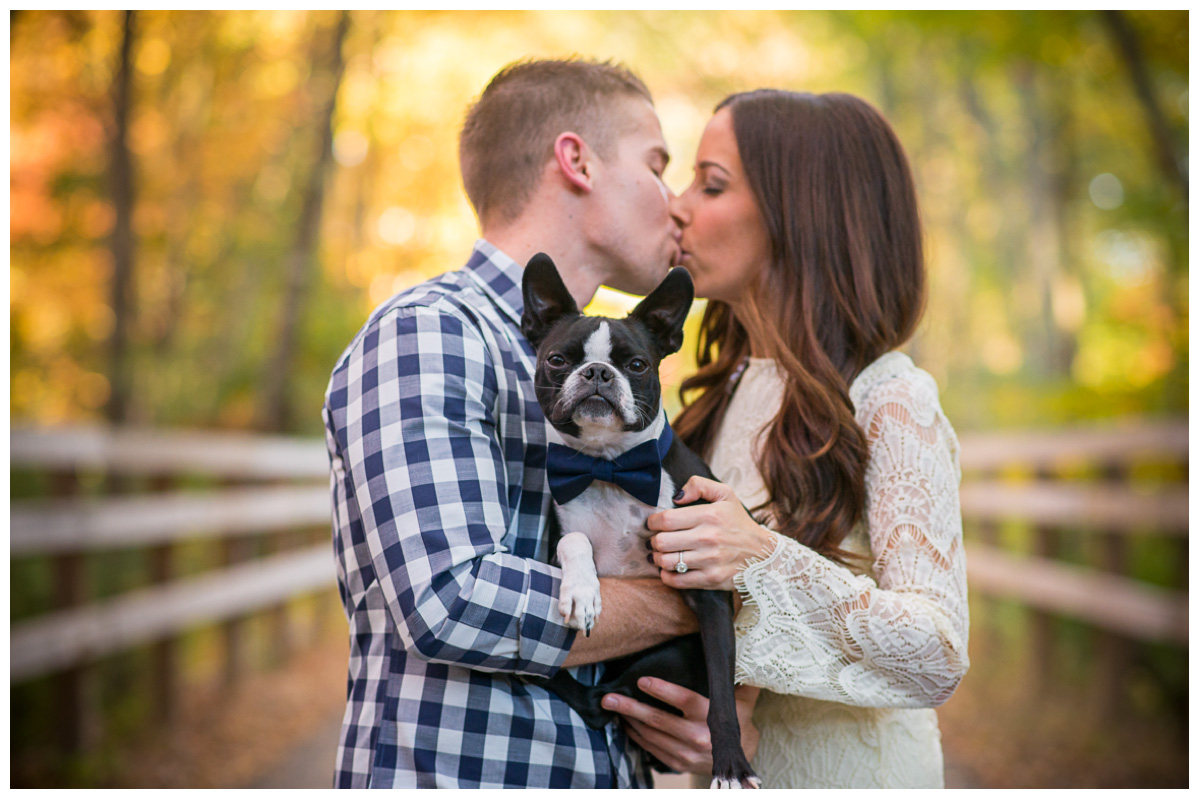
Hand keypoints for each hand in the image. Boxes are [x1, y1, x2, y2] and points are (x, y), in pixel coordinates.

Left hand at [602, 677, 760, 773]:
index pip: (685, 701)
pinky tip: (624, 723)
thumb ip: (738, 676)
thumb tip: (732, 646)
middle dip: (631, 708)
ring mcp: (687, 753)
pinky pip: (651, 749)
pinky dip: (635, 736)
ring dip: (629, 720)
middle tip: (609, 698)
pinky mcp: (678, 764)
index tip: (641, 680)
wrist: (741, 758)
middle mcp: (699, 737)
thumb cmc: (739, 719)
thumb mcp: (743, 698)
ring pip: (651, 735)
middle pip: (659, 720)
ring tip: (611, 706)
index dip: (662, 691)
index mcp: (713, 717)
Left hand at [646, 476, 775, 590]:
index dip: (652, 522)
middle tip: (656, 540)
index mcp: (709, 515)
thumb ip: (699, 485)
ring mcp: (710, 560)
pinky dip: (667, 576)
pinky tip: (669, 569)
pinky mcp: (711, 579)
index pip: (666, 519)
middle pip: (662, 541)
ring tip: (661, 554)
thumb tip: (676, 497)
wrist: (763, 553)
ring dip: (658, 558)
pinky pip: (677, 581)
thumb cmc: (739, 522)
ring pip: (666, 561)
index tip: (653, 524)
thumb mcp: (725, 494)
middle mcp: (708, 538)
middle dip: (653, 540)